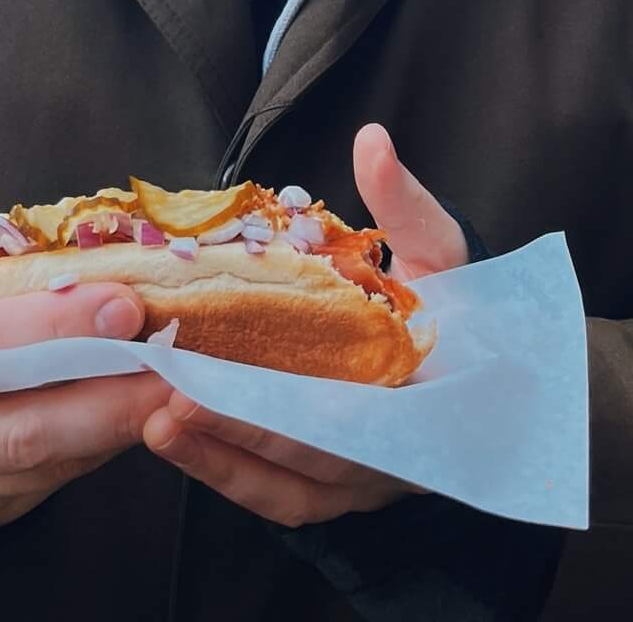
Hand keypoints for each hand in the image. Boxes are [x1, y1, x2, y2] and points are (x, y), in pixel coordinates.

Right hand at [0, 281, 171, 527]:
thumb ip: (10, 279)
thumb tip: (110, 269)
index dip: (58, 327)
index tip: (127, 307)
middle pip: (17, 429)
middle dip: (109, 399)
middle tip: (174, 369)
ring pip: (41, 466)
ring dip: (114, 425)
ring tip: (166, 386)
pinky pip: (47, 484)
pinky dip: (94, 446)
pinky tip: (124, 412)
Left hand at [143, 123, 465, 524]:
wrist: (477, 344)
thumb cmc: (451, 293)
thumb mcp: (437, 244)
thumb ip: (402, 201)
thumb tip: (371, 140)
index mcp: (423, 398)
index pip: (344, 429)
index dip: (275, 420)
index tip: (202, 390)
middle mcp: (393, 452)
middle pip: (306, 466)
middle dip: (232, 439)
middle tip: (165, 403)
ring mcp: (363, 478)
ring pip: (284, 490)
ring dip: (219, 463)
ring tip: (156, 425)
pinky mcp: (334, 485)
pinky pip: (277, 493)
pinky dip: (227, 471)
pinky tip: (178, 439)